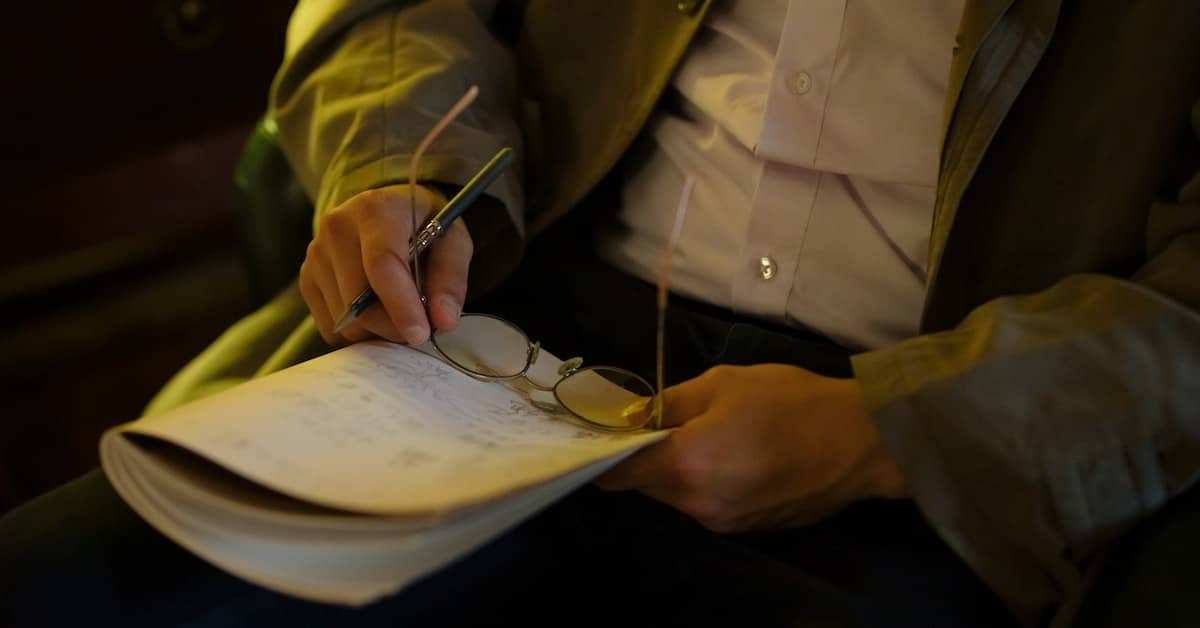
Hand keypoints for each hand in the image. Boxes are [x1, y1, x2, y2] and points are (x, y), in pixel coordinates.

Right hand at [299, 184, 472, 345]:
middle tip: (419, 324)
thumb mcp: (453, 241)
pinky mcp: (306, 278)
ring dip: (377, 328)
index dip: (401, 305)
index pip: (382, 265)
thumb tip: (442, 320)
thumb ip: (450, 278)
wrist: (388, 212)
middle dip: (393, 324)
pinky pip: (332, 327)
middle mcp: (336, 227)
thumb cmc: (425, 226)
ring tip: (397, 309)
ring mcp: (315, 254)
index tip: (420, 333)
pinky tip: (375, 308)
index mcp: (376, 209)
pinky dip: (358, 329)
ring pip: (345, 320)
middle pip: (359, 301)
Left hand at [594, 364, 907, 531]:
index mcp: (686, 466)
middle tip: (657, 422)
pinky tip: (734, 454)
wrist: (864, 441)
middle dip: (644, 458)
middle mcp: (698, 505)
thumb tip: (637, 416)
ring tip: (705, 434)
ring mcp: (725, 523)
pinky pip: (709, 504)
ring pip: (678, 496)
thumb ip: (670, 402)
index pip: (617, 473)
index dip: (603, 452)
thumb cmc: (791, 401)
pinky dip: (708, 482)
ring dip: (679, 470)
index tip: (602, 431)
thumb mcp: (722, 382)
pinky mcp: (749, 529)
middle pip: (646, 486)